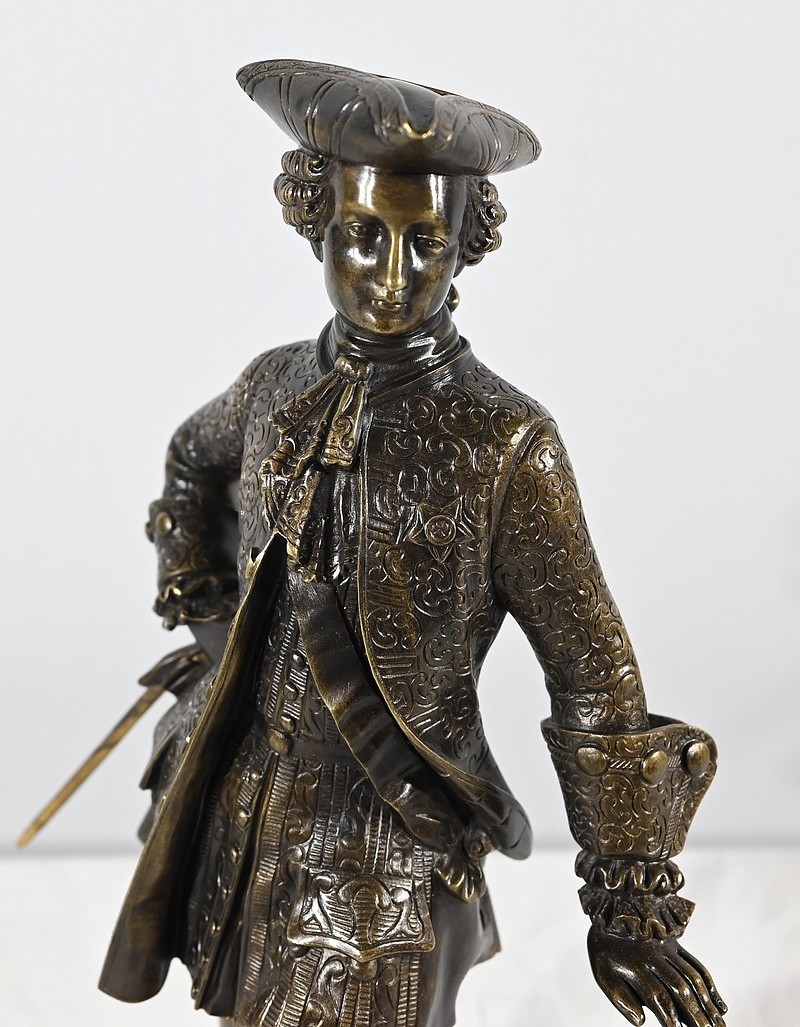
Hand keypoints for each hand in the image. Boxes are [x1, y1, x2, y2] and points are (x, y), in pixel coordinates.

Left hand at [587, 926, 726, 1026]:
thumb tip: (642, 1021)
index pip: (657, 996)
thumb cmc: (605, 950)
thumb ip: (621, 999)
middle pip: (680, 989)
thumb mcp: (603, 974)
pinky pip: (696, 965)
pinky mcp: (676, 946)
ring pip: (692, 978)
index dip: (669, 1017)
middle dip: (696, 1015)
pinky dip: (710, 986)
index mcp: (636, 967)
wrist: (611, 909)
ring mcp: (668, 951)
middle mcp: (656, 958)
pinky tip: (720, 1007)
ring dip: (708, 1004)